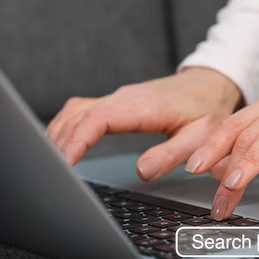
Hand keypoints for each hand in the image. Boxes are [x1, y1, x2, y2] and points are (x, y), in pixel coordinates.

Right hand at [46, 68, 241, 179]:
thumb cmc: (207, 110)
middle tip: (48, 174)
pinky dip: (67, 127)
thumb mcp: (200, 136)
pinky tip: (61, 144)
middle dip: (58, 144)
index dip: (75, 142)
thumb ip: (171, 154)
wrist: (211, 84)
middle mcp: (124, 98)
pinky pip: (82, 111)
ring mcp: (118, 98)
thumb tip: (142, 172)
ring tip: (48, 163)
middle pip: (77, 117)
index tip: (61, 165)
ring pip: (75, 112)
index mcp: (142, 106)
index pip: (96, 120)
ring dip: (59, 134)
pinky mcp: (117, 102)